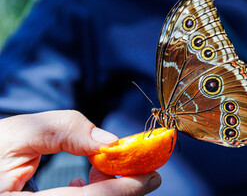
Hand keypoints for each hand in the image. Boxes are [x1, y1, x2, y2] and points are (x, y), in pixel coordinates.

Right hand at [0, 110, 160, 194]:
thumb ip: (65, 131)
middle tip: (136, 168)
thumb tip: (109, 141)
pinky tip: (81, 181)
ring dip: (106, 191)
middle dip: (121, 190)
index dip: (125, 190)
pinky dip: (89, 195)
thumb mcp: (20, 133)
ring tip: (100, 167)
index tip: (152, 176)